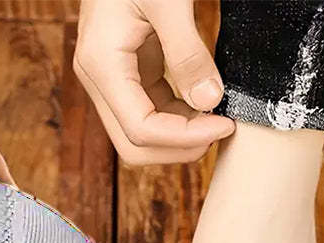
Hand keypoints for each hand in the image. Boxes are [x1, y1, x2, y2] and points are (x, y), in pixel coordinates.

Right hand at [74, 0, 233, 165]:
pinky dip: (179, 117)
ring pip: (141, 135)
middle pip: (134, 145)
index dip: (184, 137)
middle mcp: (99, 80)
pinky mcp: (127, 74)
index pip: (141, 129)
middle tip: (221, 130)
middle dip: (179, 148)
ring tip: (218, 119)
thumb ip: (188, 52)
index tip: (225, 124)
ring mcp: (111, 80)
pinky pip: (151, 112)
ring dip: (180, 136)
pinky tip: (206, 106)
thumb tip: (209, 101)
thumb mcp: (168, 0)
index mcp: (102, 65)